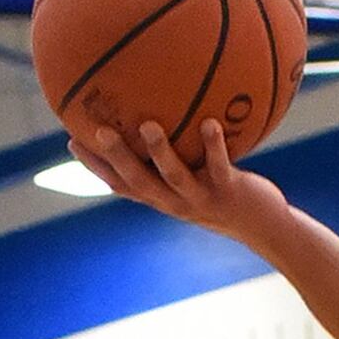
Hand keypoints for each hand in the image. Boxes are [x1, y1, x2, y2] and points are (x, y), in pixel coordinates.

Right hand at [71, 119, 289, 245]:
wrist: (266, 226)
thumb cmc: (226, 194)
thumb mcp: (196, 176)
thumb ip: (176, 153)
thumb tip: (155, 111)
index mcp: (163, 197)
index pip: (122, 185)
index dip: (96, 167)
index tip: (72, 140)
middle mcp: (177, 201)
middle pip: (139, 183)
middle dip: (117, 159)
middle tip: (97, 132)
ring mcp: (203, 198)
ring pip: (176, 176)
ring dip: (161, 152)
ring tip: (149, 126)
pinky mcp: (229, 192)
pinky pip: (220, 166)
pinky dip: (214, 145)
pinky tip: (211, 122)